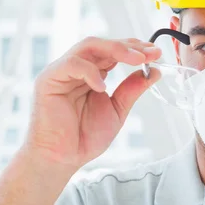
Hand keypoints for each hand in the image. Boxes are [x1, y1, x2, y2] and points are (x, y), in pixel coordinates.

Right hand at [24, 37, 160, 171]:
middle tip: (151, 53)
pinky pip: (71, 64)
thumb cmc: (85, 136)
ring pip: (89, 46)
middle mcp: (77, 68)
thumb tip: (154, 71)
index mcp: (92, 73)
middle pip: (103, 44)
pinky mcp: (48, 80)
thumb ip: (132, 89)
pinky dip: (90, 71)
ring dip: (116, 49)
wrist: (63, 159)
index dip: (135, 48)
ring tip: (137, 59)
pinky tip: (103, 86)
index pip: (113, 51)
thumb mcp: (117, 109)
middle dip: (130, 46)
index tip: (155, 53)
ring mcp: (62, 72)